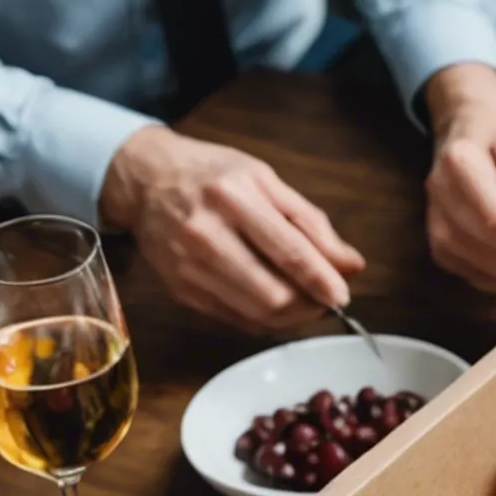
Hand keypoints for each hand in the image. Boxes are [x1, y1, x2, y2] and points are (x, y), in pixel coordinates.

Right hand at [101, 125, 365, 332]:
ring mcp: (189, 267)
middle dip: (310, 306)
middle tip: (326, 300)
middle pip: (273, 295)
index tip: (343, 295)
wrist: (145, 180)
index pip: (290, 253)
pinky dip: (264, 320)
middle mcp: (207, 234)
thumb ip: (311, 223)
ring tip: (305, 303)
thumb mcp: (265, 180)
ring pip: (256, 315)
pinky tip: (275, 305)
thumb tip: (351, 264)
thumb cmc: (211, 174)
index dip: (323, 281)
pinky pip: (235, 320)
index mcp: (234, 197)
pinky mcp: (180, 290)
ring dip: (291, 318)